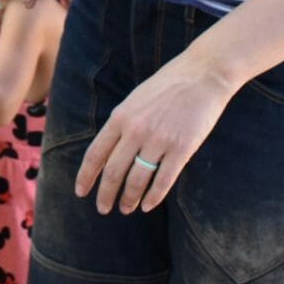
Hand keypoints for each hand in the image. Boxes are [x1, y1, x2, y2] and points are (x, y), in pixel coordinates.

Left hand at [76, 58, 234, 213]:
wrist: (203, 74)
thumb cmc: (168, 85)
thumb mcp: (135, 100)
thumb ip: (122, 124)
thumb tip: (110, 150)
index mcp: (120, 117)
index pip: (95, 154)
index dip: (86, 176)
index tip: (81, 192)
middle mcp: (135, 130)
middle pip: (113, 172)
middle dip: (105, 194)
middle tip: (103, 209)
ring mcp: (159, 140)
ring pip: (137, 180)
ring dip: (129, 199)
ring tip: (126, 209)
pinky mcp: (182, 148)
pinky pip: (163, 180)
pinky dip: (153, 197)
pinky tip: (147, 206)